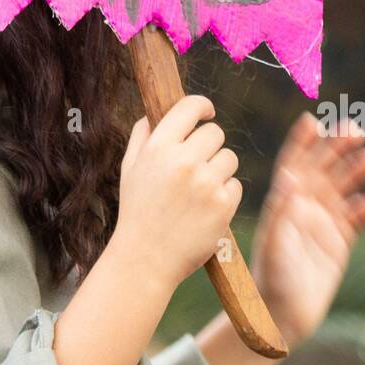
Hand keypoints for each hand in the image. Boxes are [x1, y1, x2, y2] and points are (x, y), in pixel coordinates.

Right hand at [110, 95, 241, 291]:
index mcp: (159, 147)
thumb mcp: (129, 168)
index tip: (206, 112)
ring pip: (229, 158)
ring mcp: (206, 183)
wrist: (146, 259)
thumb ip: (142, 136)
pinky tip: (206, 208)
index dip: (202, 106)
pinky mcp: (223, 205)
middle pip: (215, 132)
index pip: (189, 107)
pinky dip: (225, 194)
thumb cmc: (137, 211)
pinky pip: (235, 185)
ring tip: (200, 190)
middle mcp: (183, 161)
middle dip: (209, 145)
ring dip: (219, 170)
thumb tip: (155, 113)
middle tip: (198, 164)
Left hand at [251, 112, 364, 346]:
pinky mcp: (340, 243)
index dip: (302, 141)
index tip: (313, 119)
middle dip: (338, 147)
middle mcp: (303, 206)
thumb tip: (291, 177)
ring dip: (356, 173)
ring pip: (344, 188)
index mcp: (283, 201)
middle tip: (356, 129)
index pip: (293, 162)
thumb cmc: (271, 278)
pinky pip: (357, 218)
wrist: (282, 316)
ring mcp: (323, 223)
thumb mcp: (274, 243)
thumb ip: (282, 210)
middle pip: (324, 168)